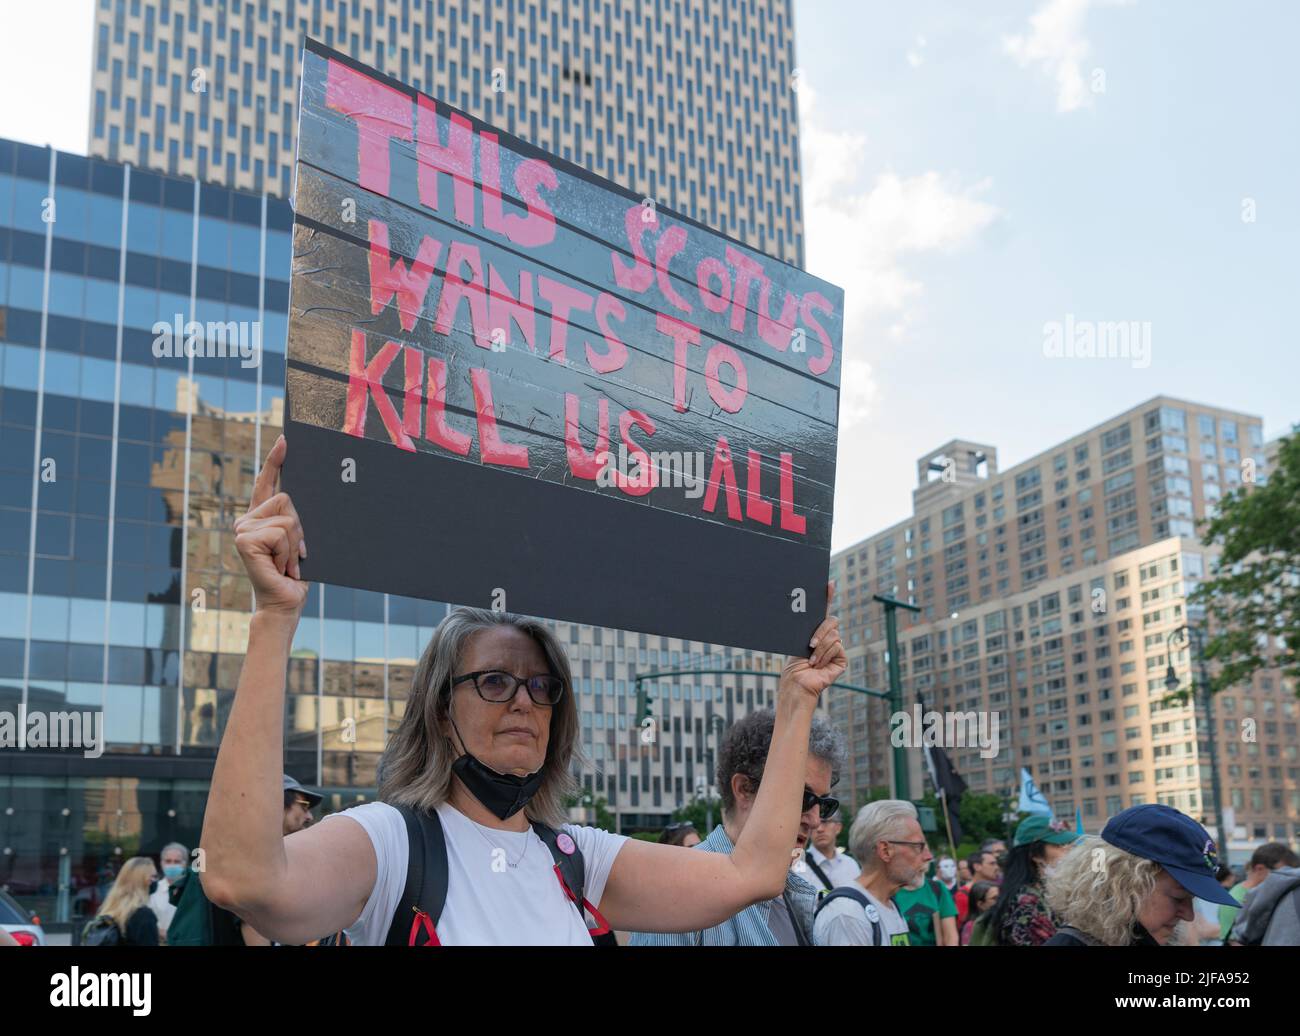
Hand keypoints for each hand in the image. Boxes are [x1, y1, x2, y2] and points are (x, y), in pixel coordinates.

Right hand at [234, 435, 308, 617]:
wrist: (285, 602)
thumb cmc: (294, 574)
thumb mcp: (298, 540)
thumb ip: (296, 519)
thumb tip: (303, 497)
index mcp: (261, 518)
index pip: (267, 483)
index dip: (275, 461)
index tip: (284, 439)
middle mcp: (247, 520)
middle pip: (287, 498)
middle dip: (301, 527)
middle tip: (296, 554)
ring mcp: (242, 529)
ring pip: (288, 516)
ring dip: (296, 543)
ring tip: (288, 563)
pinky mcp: (244, 540)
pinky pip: (282, 531)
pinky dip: (289, 551)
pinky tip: (281, 567)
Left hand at [780, 581, 845, 701]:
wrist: (798, 682)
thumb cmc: (794, 666)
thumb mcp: (798, 641)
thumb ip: (807, 628)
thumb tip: (800, 607)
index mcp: (815, 631)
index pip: (824, 610)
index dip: (828, 596)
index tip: (828, 582)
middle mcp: (828, 638)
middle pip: (831, 621)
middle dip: (820, 631)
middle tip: (810, 644)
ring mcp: (836, 648)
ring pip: (834, 635)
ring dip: (819, 649)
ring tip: (811, 661)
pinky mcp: (842, 659)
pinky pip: (837, 647)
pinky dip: (825, 655)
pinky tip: (818, 665)